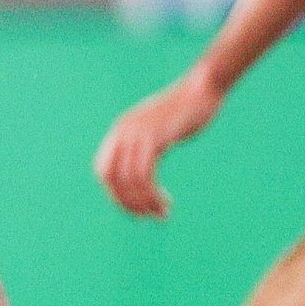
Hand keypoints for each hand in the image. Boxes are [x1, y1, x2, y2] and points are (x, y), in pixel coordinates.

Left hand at [94, 68, 225, 218]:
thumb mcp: (158, 127)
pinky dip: (152, 195)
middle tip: (146, 216)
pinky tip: (166, 203)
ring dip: (143, 203)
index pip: (103, 170)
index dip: (114, 193)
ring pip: (128, 180)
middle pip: (110, 178)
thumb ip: (146, 143)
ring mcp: (138, 133)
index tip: (135, 208)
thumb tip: (143, 164)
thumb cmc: (185, 110)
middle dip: (126, 202)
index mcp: (121, 130)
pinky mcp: (156, 138)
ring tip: (161, 214)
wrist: (202, 88)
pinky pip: (145, 175)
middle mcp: (124, 131)